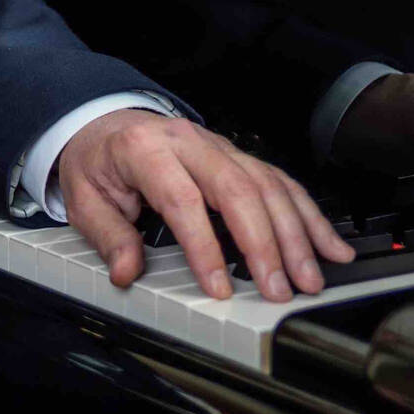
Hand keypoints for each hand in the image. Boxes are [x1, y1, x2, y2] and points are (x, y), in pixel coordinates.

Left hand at [57, 110, 351, 303]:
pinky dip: (310, 215)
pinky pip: (281, 182)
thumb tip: (127, 271)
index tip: (219, 287)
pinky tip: (330, 244)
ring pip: (268, 185)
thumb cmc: (99, 161)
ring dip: (295, 234)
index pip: (182, 199)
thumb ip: (109, 236)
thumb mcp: (84, 198)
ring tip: (309, 277)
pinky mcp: (240, 157)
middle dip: (264, 243)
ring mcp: (220, 147)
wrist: (106, 125)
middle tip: (279, 289)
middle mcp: (189, 143)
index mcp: (145, 150)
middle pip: (237, 189)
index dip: (204, 246)